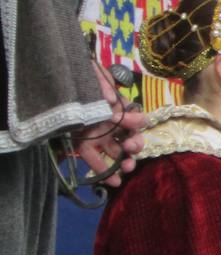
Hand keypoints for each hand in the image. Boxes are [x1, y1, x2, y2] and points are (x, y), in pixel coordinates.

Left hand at [72, 62, 145, 186]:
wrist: (50, 79)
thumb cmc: (75, 74)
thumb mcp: (92, 72)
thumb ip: (104, 82)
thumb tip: (112, 100)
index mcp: (117, 106)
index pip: (133, 117)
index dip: (136, 122)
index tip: (135, 123)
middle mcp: (111, 122)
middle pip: (130, 137)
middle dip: (135, 144)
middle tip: (130, 147)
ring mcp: (98, 135)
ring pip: (117, 152)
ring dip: (125, 162)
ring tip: (127, 168)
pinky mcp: (84, 145)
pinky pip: (95, 160)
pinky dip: (105, 172)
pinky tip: (114, 182)